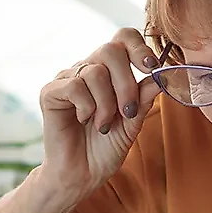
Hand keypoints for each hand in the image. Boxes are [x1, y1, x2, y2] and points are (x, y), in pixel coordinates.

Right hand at [37, 29, 162, 204]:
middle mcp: (88, 69)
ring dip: (107, 104)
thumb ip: (144, 98)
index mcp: (110, 71)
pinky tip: (85, 121)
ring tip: (104, 125)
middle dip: (126, 84)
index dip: (139, 47)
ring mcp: (68, 79)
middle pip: (111, 50)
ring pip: (95, 71)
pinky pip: (74, 86)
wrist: (82, 175)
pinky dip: (87, 107)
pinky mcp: (50, 93)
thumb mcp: (133, 123)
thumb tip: (161, 75)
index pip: (123, 38)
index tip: (151, 67)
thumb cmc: (106, 148)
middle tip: (127, 112)